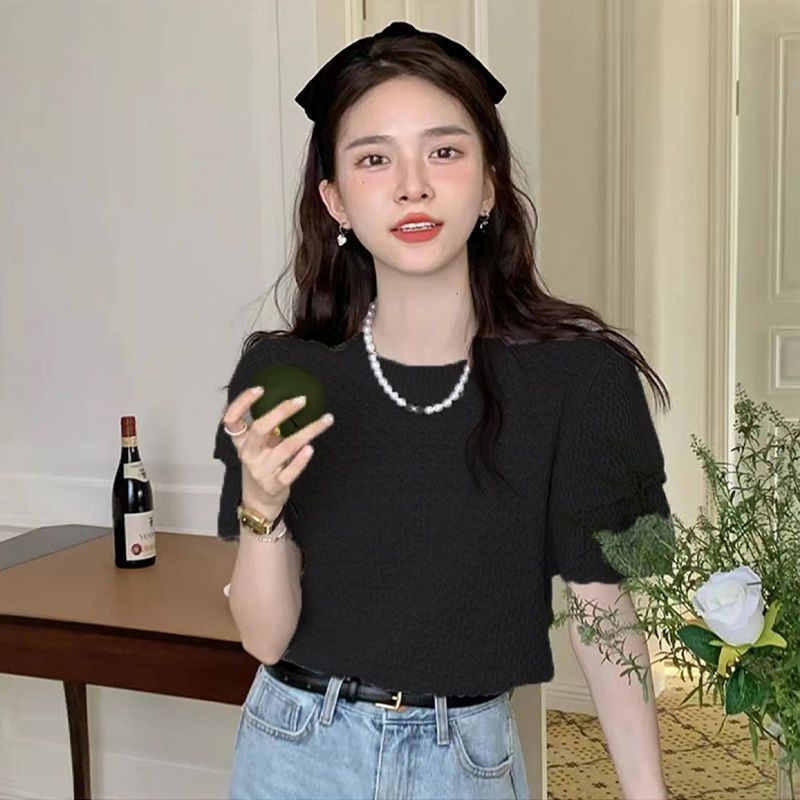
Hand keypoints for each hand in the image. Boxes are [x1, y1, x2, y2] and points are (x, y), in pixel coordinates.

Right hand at [222, 389, 334, 517]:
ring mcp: (261, 471)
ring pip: (285, 448)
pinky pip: (290, 472)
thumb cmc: (260, 465)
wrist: (258, 501)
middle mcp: (249, 454)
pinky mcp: (274, 485)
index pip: (231, 419)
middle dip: (281, 411)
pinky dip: (301, 461)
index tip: (260, 389)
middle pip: (260, 429)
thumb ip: (263, 426)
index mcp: (241, 442)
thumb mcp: (255, 445)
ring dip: (308, 432)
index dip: (242, 402)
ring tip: (325, 420)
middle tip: (301, 400)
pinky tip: (311, 449)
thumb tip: (284, 398)